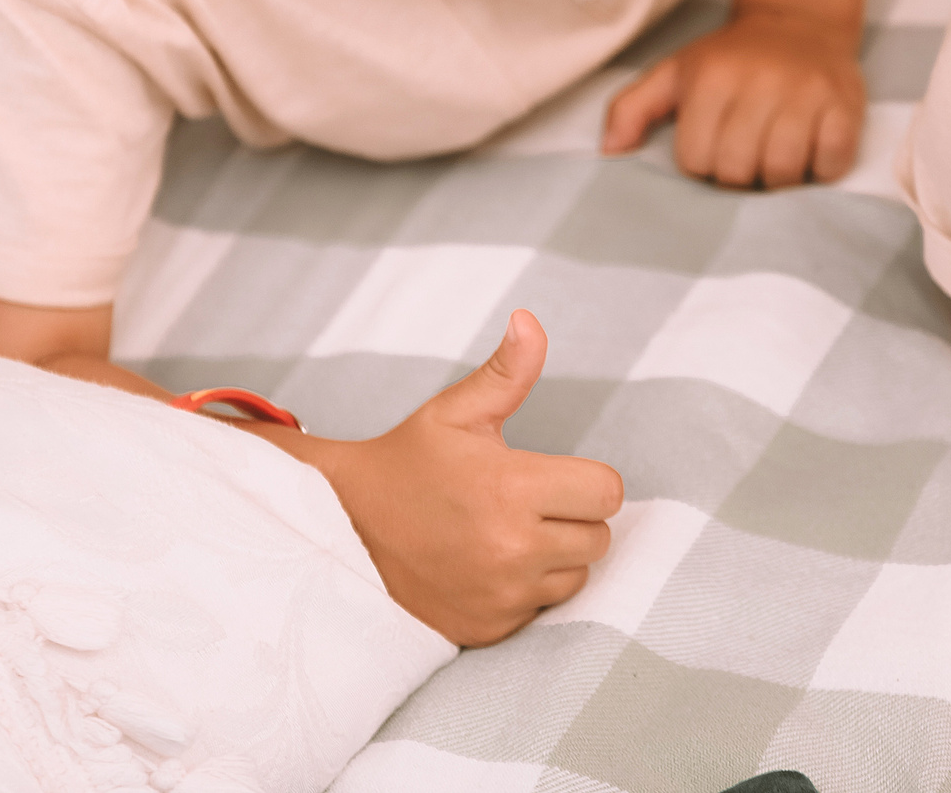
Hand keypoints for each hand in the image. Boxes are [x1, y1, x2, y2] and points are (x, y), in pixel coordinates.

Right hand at [302, 310, 623, 645]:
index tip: (550, 475)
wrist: (345, 531)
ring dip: (554, 556)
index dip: (586, 480)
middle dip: (571, 516)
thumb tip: (531, 321)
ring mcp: (502, 595)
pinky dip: (527, 590)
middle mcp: (512, 548)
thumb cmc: (405, 464)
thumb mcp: (453, 413)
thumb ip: (506, 372)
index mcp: (511, 488)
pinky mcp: (491, 629)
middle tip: (524, 502)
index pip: (606, 492)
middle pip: (598, 536)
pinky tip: (490, 566)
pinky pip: (543, 610)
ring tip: (505, 532)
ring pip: (575, 576)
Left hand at [600, 5, 864, 186]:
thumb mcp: (674, 74)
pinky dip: (820, 168)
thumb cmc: (730, 60)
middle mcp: (759, 82)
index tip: (714, 145)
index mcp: (712, 78)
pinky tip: (811, 149)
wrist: (799, 24)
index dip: (703, 164)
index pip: (697, 160)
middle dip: (739, 175)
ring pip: (783, 172)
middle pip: (738, 171)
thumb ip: (631, 109)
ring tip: (775, 155)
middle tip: (746, 155)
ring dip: (778, 177)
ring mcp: (806, 94)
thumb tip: (609, 152)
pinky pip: (830, 163)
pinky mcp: (845, 106)